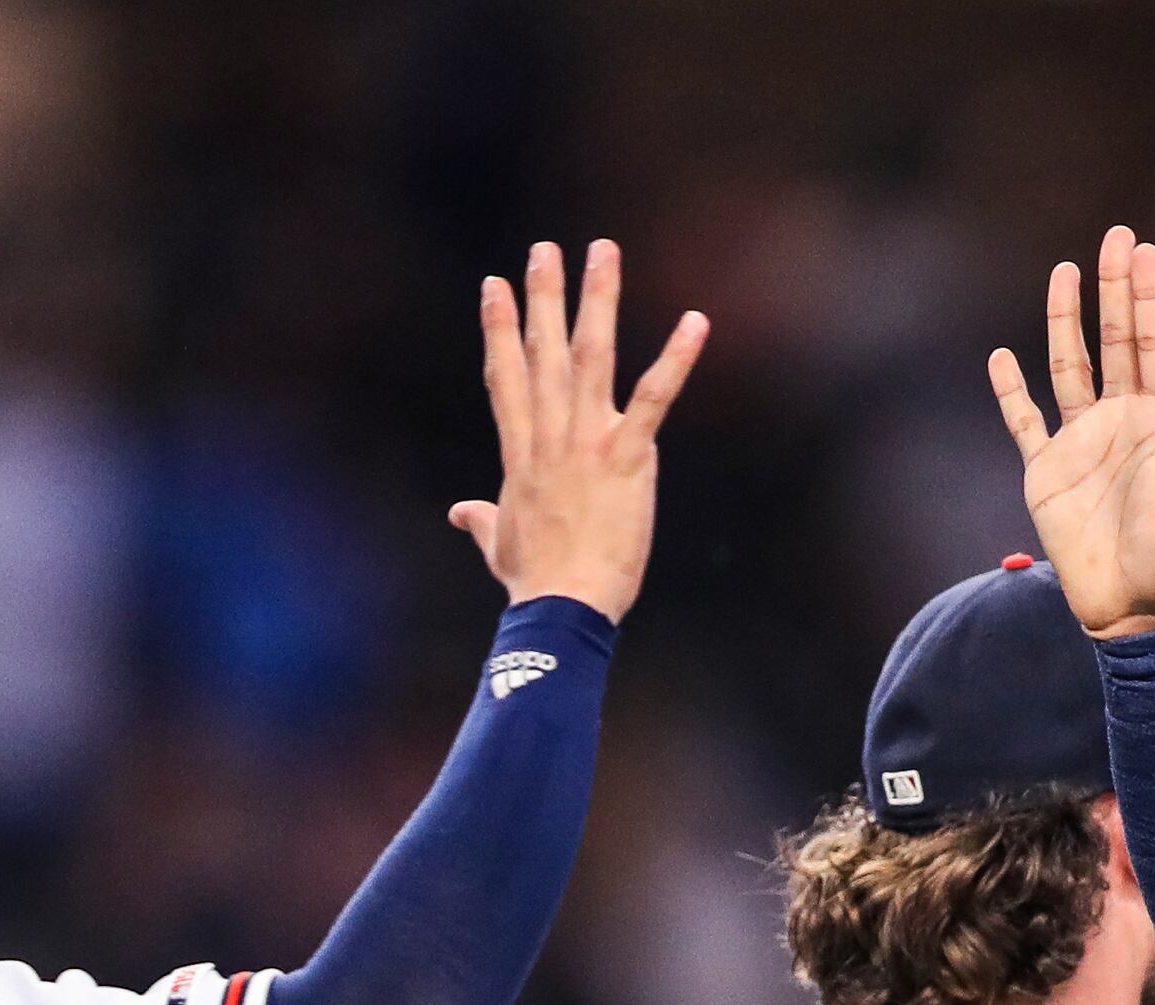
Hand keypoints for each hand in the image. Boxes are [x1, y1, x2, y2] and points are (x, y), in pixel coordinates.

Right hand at [449, 239, 708, 622]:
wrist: (563, 605)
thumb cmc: (535, 582)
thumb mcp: (500, 544)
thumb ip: (481, 519)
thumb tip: (458, 512)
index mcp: (522, 451)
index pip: (506, 376)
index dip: (499, 328)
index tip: (494, 285)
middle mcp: (550, 435)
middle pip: (544, 352)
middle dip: (543, 296)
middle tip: (544, 248)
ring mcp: (588, 441)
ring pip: (592, 355)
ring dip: (597, 299)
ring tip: (602, 252)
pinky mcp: (627, 457)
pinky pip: (657, 397)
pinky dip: (677, 358)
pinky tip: (696, 321)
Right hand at [989, 226, 1154, 640]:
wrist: (1135, 610)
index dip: (1150, 297)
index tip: (1145, 250)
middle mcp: (1122, 421)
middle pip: (1116, 339)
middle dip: (1114, 289)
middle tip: (1114, 237)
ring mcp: (1082, 443)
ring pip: (1070, 366)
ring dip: (1064, 321)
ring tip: (1062, 271)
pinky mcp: (1047, 472)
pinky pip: (1024, 420)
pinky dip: (1010, 391)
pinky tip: (1001, 357)